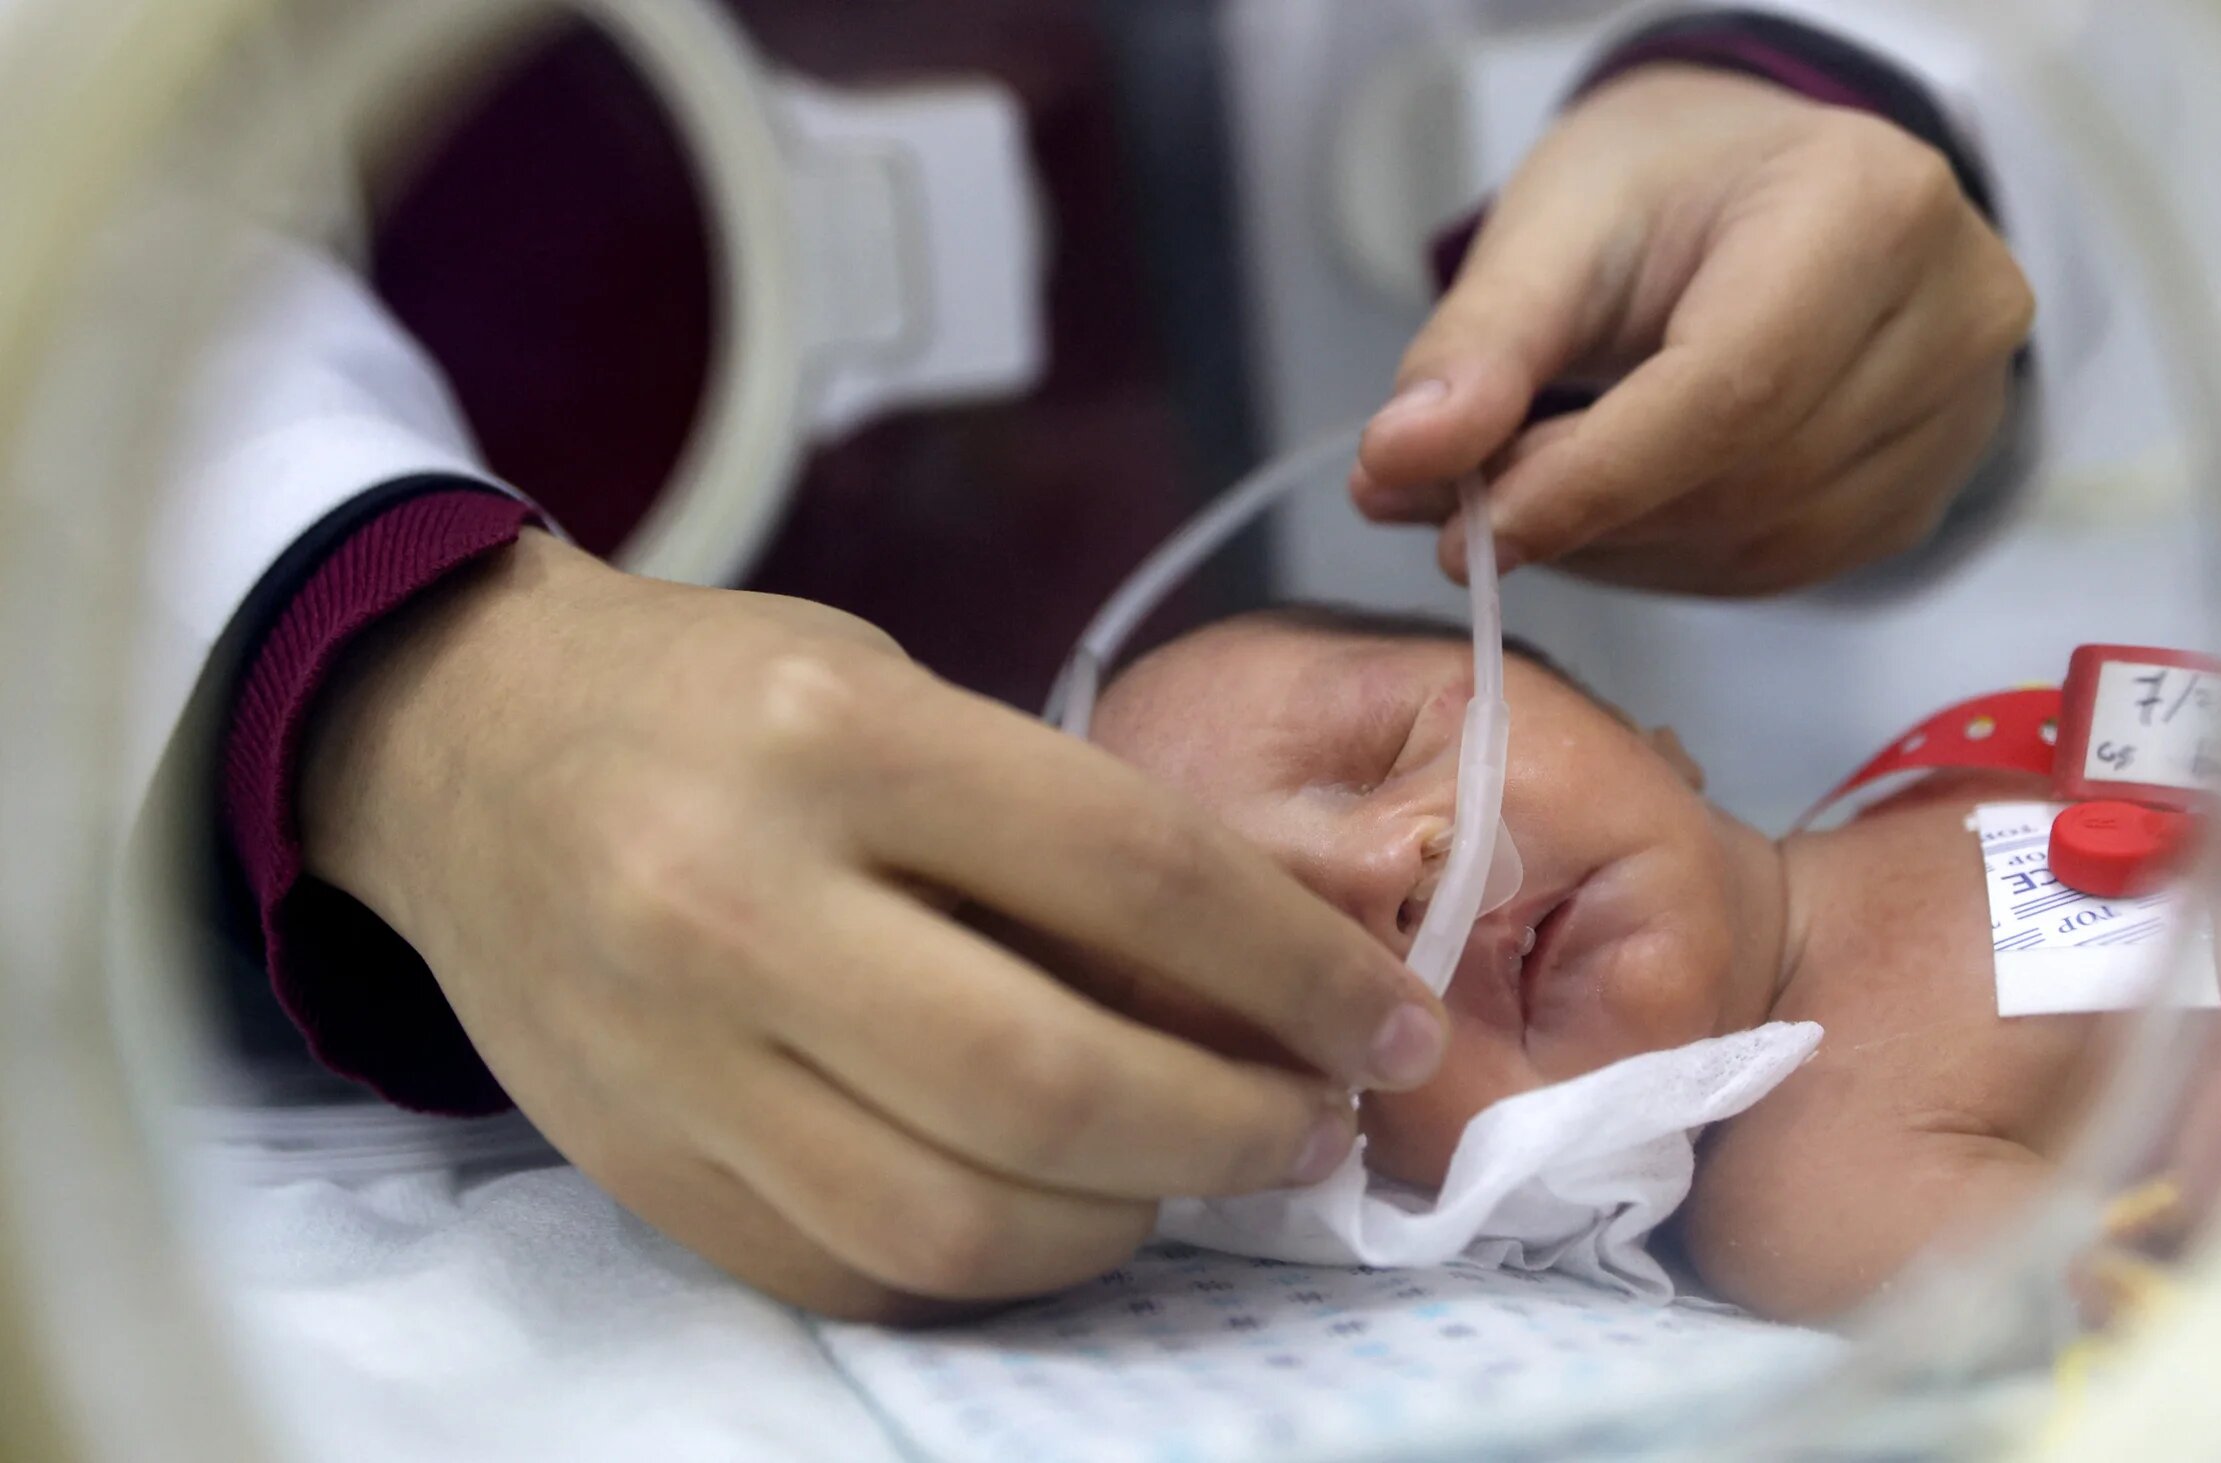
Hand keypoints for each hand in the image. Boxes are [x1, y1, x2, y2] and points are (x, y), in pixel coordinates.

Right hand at [301, 531, 1446, 1320]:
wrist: (463, 748)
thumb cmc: (720, 699)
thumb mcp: (900, 692)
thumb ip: (1061, 833)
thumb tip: (1270, 977)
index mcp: (841, 740)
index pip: (1133, 871)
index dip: (1299, 967)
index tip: (1390, 1020)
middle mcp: (742, 904)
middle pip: (1053, 1084)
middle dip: (1235, 1127)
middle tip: (1316, 1123)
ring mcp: (674, 1056)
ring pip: (957, 1216)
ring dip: (1129, 1218)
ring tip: (1198, 1169)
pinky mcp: (640, 1167)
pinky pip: (857, 1272)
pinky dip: (996, 1266)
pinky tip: (1061, 1211)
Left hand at [1352, 65, 2034, 595]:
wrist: (1757, 189)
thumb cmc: (1660, 188)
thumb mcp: (1552, 228)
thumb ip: (1477, 348)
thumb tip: (1397, 467)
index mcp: (1870, 206)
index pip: (1732, 389)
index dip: (1591, 480)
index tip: (1467, 529)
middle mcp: (1954, 310)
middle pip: (1751, 477)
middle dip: (1591, 512)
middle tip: (1471, 506)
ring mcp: (1961, 410)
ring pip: (1770, 542)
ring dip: (1627, 549)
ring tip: (1540, 494)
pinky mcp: (1930, 485)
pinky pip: (1791, 567)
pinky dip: (1678, 563)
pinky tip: (1617, 517)